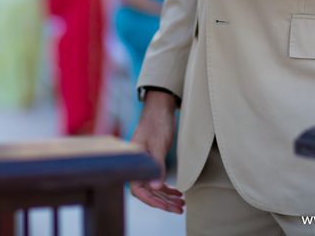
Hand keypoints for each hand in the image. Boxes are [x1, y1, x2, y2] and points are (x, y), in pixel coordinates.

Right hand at [130, 91, 184, 213]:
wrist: (160, 107)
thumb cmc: (156, 122)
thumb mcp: (158, 144)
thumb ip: (156, 166)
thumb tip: (155, 186)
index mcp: (133, 161)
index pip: (137, 188)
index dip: (151, 200)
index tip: (165, 207)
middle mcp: (137, 164)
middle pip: (148, 190)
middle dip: (163, 202)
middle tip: (179, 209)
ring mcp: (144, 163)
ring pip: (154, 186)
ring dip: (167, 196)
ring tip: (181, 204)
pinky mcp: (152, 160)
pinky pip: (158, 179)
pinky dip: (167, 187)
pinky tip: (178, 193)